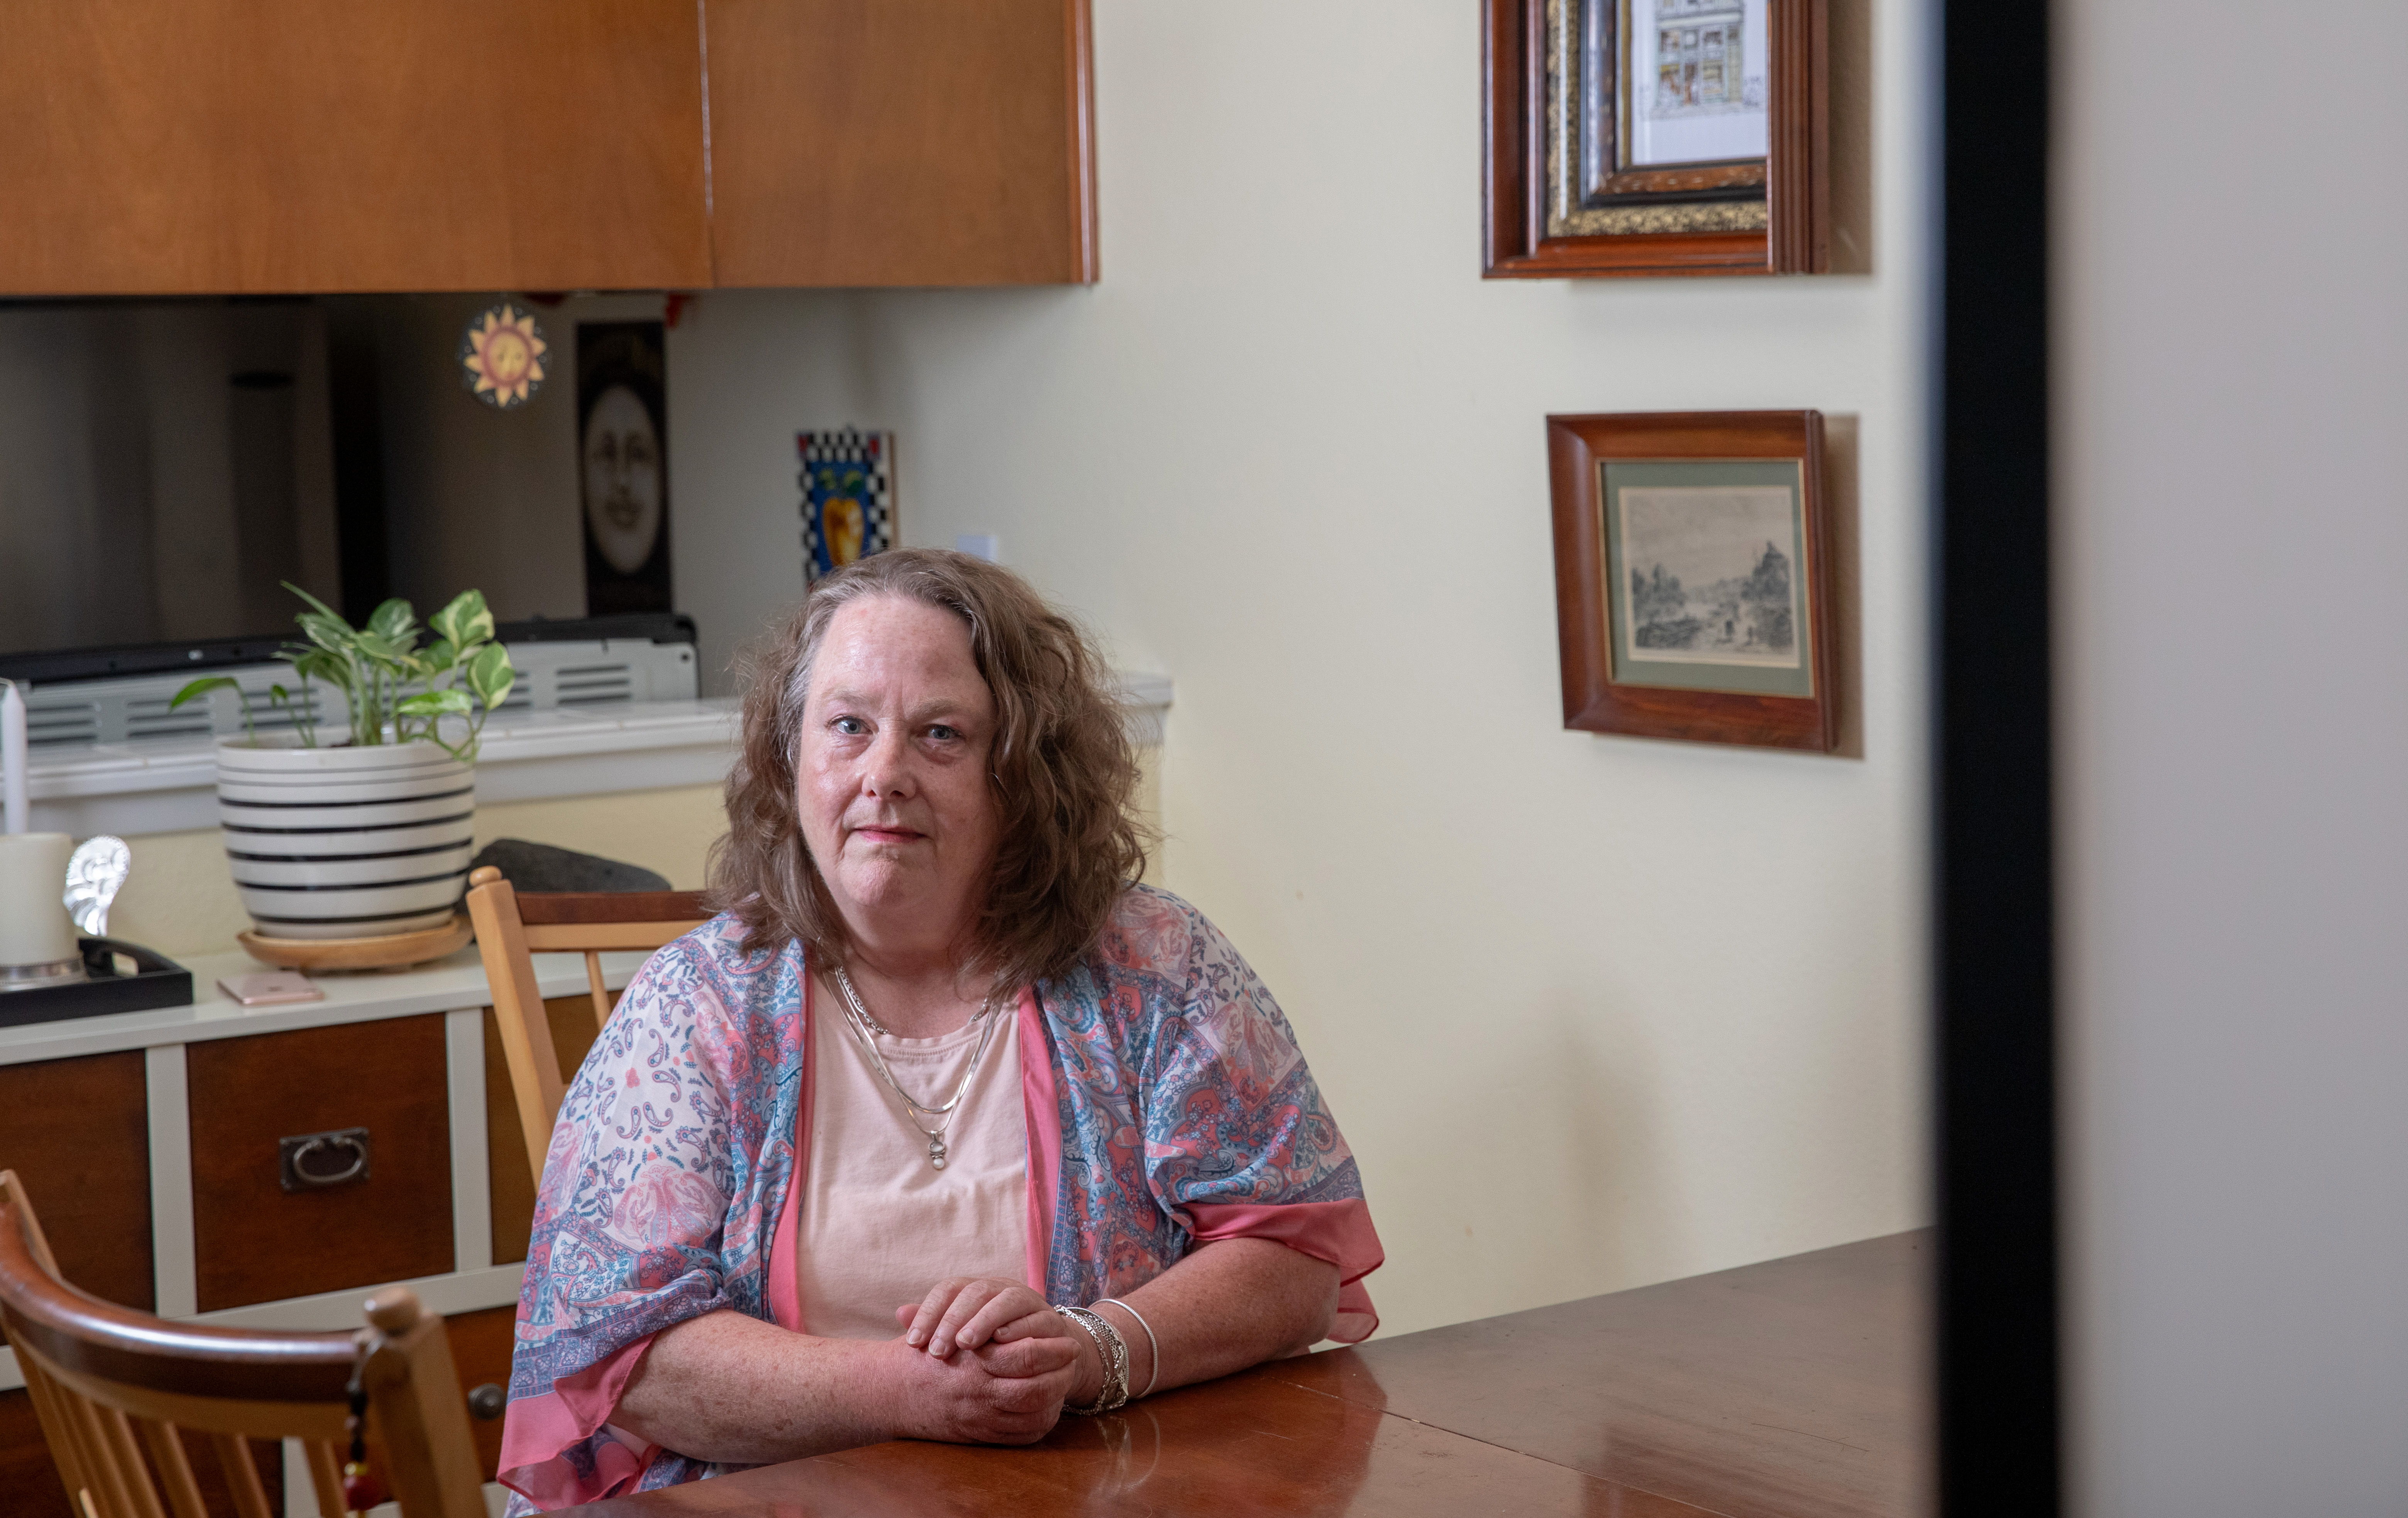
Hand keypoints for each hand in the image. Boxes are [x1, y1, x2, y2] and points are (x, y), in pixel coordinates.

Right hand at [879, 1323, 1077, 1444]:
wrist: (888, 1395)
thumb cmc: (916, 1355)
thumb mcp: (939, 1325)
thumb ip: (964, 1311)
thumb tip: (998, 1303)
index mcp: (972, 1362)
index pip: (1026, 1355)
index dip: (1053, 1349)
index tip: (1069, 1340)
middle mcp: (978, 1392)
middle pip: (1035, 1386)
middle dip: (1061, 1371)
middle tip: (1074, 1356)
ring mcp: (980, 1418)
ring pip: (1032, 1412)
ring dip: (1056, 1395)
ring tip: (1066, 1377)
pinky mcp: (981, 1436)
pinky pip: (1022, 1433)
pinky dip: (1042, 1418)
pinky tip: (1050, 1403)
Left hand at [898, 1276, 1060, 1359]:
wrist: (1044, 1349)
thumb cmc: (994, 1343)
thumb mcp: (963, 1334)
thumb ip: (935, 1323)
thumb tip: (899, 1313)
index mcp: (977, 1290)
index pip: (949, 1289)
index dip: (929, 1312)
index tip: (913, 1342)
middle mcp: (1002, 1289)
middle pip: (976, 1292)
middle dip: (954, 1320)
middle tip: (937, 1350)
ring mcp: (1029, 1302)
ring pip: (1007, 1300)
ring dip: (985, 1320)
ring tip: (966, 1344)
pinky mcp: (1051, 1319)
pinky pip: (1036, 1318)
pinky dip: (1020, 1328)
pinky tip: (1002, 1342)